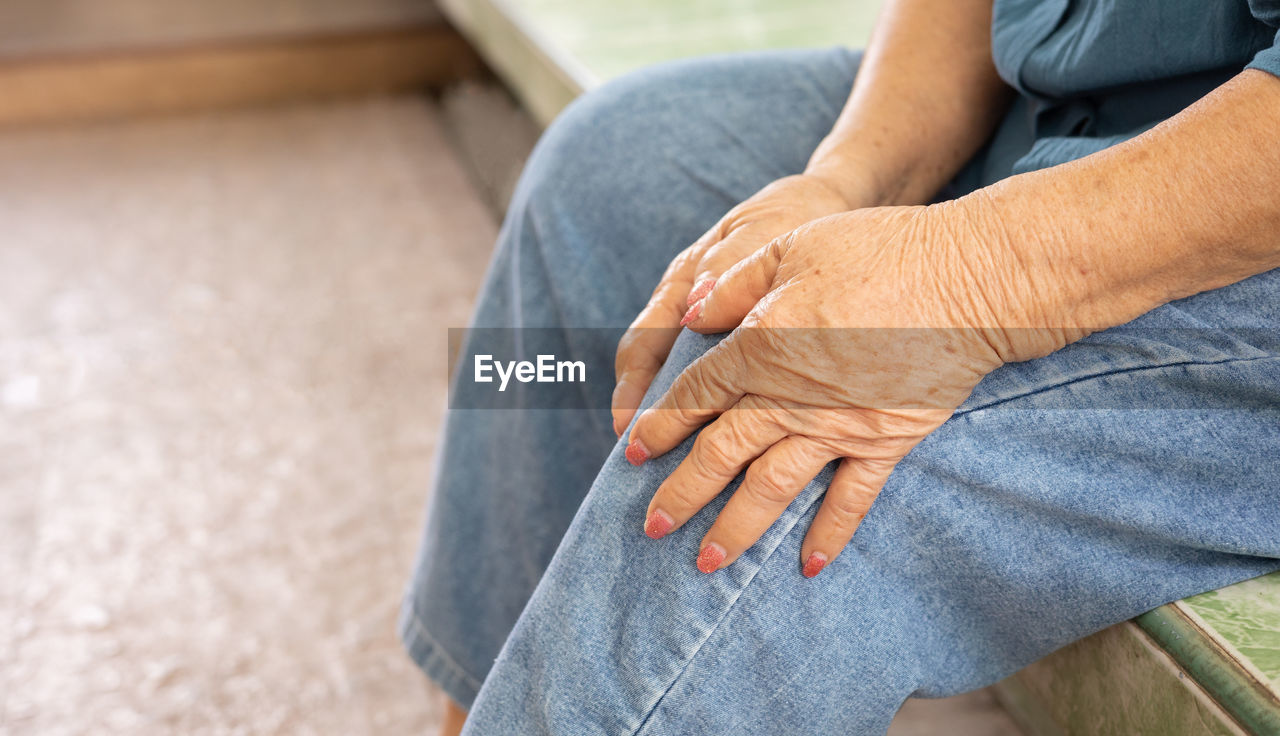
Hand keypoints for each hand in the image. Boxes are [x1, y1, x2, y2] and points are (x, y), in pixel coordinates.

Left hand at [626, 204, 1072, 576]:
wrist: (969, 281)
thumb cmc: (880, 251)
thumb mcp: (792, 247)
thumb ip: (735, 284)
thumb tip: (687, 313)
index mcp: (761, 347)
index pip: (696, 394)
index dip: (661, 423)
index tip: (634, 449)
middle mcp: (790, 398)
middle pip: (721, 453)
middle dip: (682, 493)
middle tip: (652, 527)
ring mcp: (838, 427)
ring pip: (773, 487)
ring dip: (737, 527)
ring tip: (707, 561)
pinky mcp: (885, 442)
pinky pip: (851, 497)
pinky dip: (830, 533)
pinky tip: (808, 566)